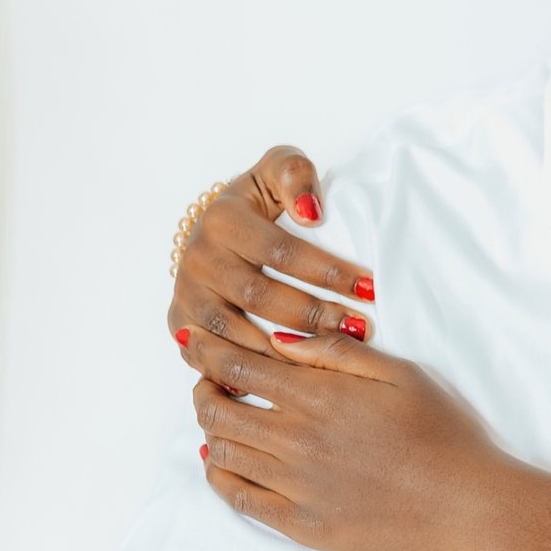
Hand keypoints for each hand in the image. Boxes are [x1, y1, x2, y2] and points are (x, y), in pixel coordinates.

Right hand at [168, 145, 373, 353]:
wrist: (212, 226)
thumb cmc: (259, 200)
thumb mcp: (277, 170)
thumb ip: (295, 174)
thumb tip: (311, 210)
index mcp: (222, 220)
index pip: (281, 251)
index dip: (328, 271)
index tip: (370, 289)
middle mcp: (197, 259)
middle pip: (260, 296)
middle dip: (314, 315)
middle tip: (359, 328)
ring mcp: (186, 294)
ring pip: (234, 332)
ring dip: (285, 350)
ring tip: (331, 358)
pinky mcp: (180, 322)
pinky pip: (213, 356)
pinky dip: (249, 371)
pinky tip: (286, 381)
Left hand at [180, 327, 518, 550]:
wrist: (465, 504)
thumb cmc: (443, 433)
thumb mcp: (402, 374)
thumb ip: (338, 353)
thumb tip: (282, 341)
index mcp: (319, 397)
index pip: (237, 366)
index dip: (207, 350)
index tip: (194, 341)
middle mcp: (295, 440)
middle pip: (217, 409)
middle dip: (204, 388)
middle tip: (209, 382)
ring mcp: (293, 486)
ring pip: (222, 451)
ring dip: (211, 429)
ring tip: (222, 418)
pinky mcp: (298, 523)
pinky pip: (236, 497)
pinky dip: (219, 474)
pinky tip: (223, 462)